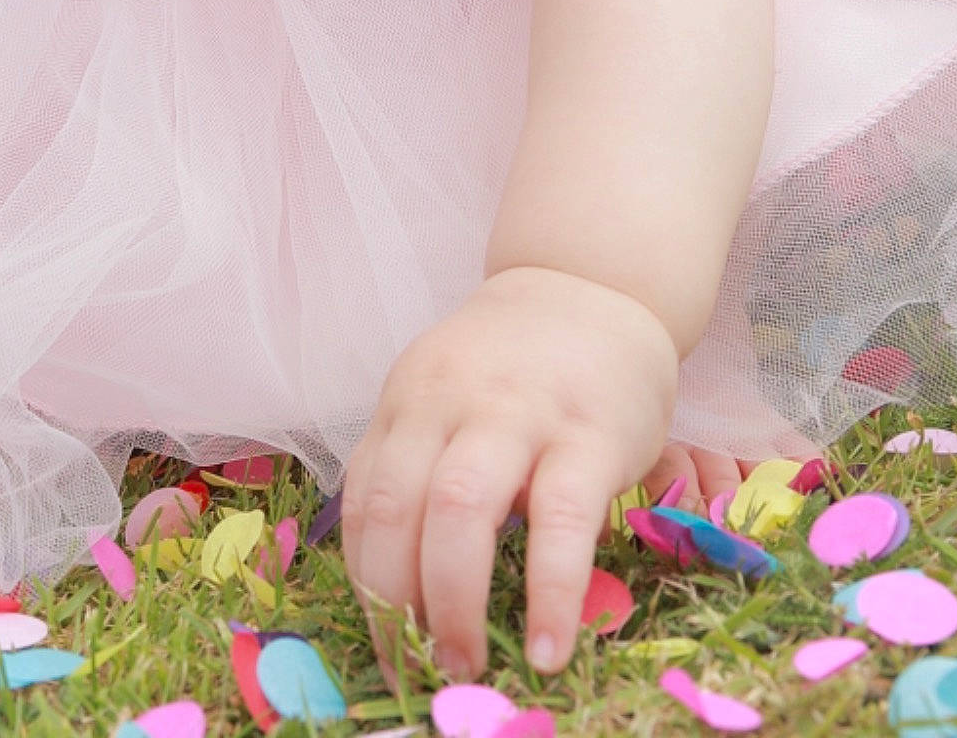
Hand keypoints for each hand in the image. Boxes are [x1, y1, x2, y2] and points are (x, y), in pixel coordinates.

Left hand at [342, 266, 677, 683]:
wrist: (592, 286)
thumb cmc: (515, 365)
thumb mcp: (445, 395)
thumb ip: (418, 462)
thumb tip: (398, 580)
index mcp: (407, 399)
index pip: (364, 497)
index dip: (366, 580)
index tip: (384, 642)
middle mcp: (448, 400)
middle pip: (398, 505)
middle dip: (397, 601)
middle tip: (419, 670)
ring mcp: (517, 412)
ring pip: (460, 507)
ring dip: (454, 600)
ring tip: (467, 666)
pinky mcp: (588, 433)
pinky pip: (560, 521)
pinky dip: (548, 592)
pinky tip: (547, 649)